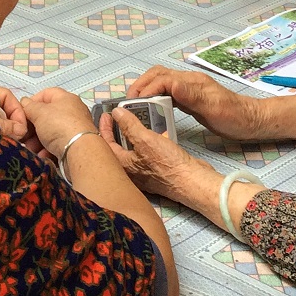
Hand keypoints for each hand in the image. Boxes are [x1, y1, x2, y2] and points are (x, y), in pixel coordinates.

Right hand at [19, 88, 98, 157]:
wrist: (79, 151)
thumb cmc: (59, 125)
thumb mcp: (39, 112)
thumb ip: (29, 106)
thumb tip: (24, 102)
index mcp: (66, 98)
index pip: (46, 94)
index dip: (32, 101)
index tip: (22, 112)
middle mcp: (72, 111)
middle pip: (46, 115)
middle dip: (32, 126)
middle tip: (24, 135)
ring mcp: (74, 128)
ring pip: (50, 132)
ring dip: (37, 140)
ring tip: (31, 148)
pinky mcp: (74, 144)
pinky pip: (57, 144)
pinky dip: (48, 149)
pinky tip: (42, 154)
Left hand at [103, 104, 218, 203]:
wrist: (192, 181)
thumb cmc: (168, 164)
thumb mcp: (145, 139)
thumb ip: (129, 125)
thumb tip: (117, 113)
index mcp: (123, 166)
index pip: (106, 144)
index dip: (104, 127)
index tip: (107, 115)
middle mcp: (131, 172)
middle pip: (118, 148)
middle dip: (117, 131)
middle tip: (118, 117)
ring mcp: (144, 173)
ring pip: (133, 150)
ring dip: (134, 135)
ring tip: (136, 120)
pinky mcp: (157, 172)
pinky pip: (147, 154)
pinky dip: (147, 143)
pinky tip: (154, 133)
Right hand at [127, 67, 268, 140]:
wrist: (251, 121)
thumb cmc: (233, 117)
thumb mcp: (213, 108)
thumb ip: (192, 96)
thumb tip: (170, 84)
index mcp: (191, 82)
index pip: (162, 79)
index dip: (146, 89)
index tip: (134, 104)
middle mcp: (188, 81)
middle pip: (157, 75)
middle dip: (140, 85)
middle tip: (128, 103)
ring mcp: (189, 89)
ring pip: (160, 82)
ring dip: (146, 90)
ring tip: (135, 106)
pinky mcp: (189, 98)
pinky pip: (166, 92)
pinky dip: (154, 97)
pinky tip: (151, 109)